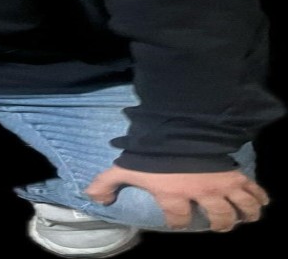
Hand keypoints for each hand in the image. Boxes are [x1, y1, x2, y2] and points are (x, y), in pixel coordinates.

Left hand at [84, 165, 269, 231]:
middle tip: (217, 223)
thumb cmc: (152, 152)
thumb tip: (92, 197)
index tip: (177, 220)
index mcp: (174, 196)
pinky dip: (260, 198)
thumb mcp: (125, 166)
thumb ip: (107, 182)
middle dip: (219, 224)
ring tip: (244, 218)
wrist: (181, 130)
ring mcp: (221, 184)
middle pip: (219, 218)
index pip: (179, 219)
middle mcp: (201, 194)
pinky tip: (260, 203)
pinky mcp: (236, 173)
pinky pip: (254, 190)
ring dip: (244, 215)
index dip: (178, 222)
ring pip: (241, 208)